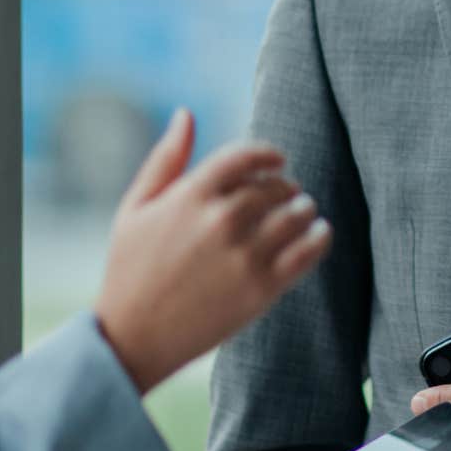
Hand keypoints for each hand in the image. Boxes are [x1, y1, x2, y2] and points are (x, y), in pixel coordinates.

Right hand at [93, 109, 332, 393]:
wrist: (132, 338)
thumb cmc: (130, 269)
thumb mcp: (136, 207)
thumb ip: (165, 158)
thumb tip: (186, 113)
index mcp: (190, 195)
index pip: (246, 156)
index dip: (268, 154)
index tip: (278, 161)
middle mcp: (221, 220)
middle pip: (275, 186)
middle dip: (285, 187)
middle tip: (290, 194)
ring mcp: (244, 255)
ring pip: (296, 214)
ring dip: (305, 209)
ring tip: (303, 213)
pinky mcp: (262, 289)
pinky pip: (307, 252)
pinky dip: (320, 237)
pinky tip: (319, 233)